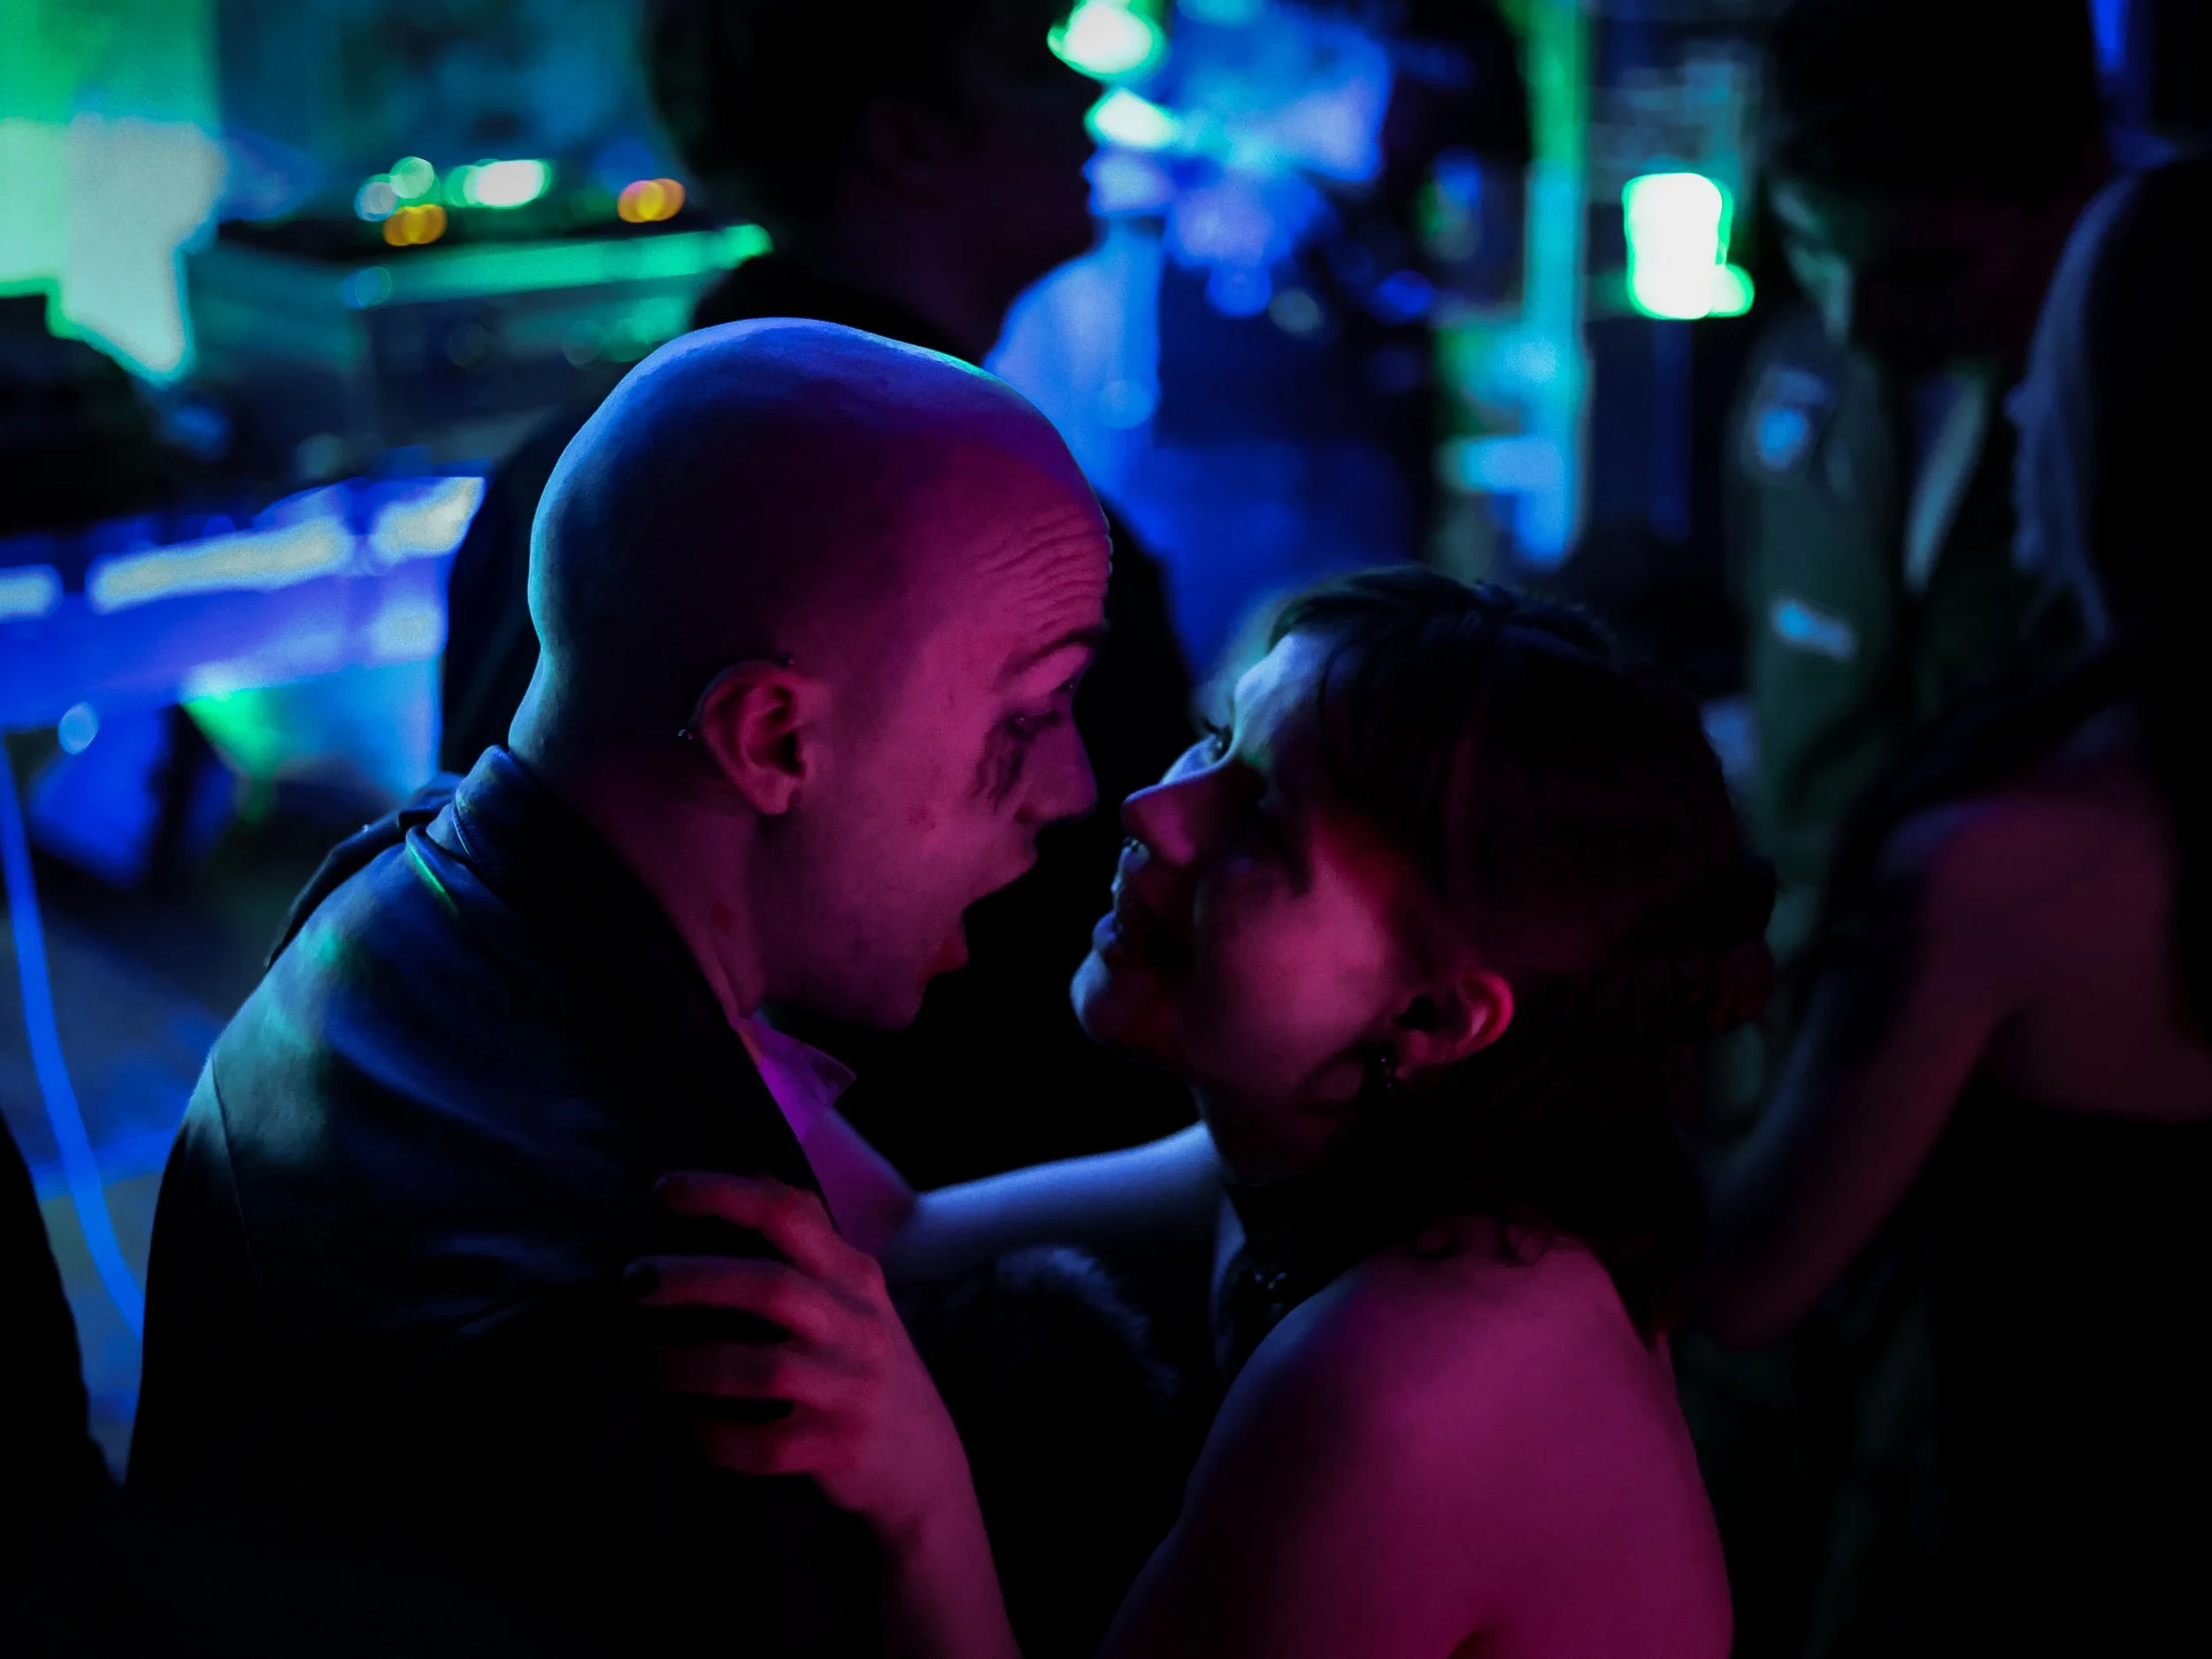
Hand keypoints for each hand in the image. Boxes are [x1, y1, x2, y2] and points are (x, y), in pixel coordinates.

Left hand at [628, 1172, 975, 1545]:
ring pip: (761, 1370)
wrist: (924, 1467)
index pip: (790, 1214)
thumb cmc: (866, 1366)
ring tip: (637, 1362)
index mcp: (854, 1277)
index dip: (723, 1194)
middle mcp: (856, 1326)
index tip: (663, 1190)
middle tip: (632, 1280)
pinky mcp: (835, 1450)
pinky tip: (686, 1424)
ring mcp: (849, 1390)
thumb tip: (749, 1172)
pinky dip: (713, 1434)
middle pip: (770, 1288)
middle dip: (692, 1280)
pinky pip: (762, 1443)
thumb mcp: (854, 1296)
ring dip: (686, 1365)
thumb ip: (809, 1242)